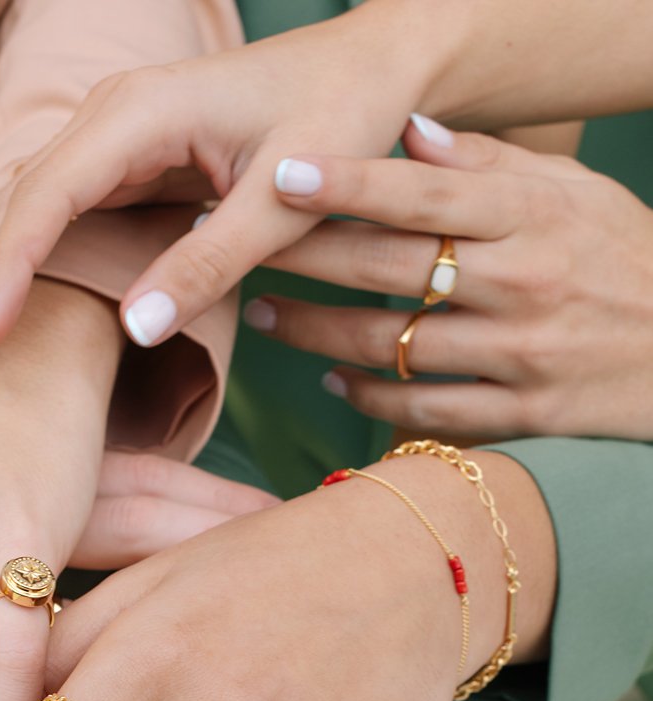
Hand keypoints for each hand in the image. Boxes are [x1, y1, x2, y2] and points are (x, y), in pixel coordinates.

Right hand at [0, 2, 447, 373]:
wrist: (367, 69)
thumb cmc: (337, 124)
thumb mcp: (285, 200)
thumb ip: (211, 262)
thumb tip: (134, 329)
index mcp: (140, 115)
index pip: (46, 199)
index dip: (6, 273)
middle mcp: (108, 117)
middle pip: (10, 205)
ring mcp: (108, 137)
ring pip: (14, 208)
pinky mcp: (119, 160)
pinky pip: (41, 210)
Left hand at [242, 121, 652, 438]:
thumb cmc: (625, 259)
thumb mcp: (578, 192)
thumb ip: (493, 164)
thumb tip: (410, 132)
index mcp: (535, 215)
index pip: (425, 194)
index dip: (349, 182)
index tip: (280, 173)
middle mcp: (524, 283)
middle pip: (391, 267)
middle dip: (305, 257)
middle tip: (239, 249)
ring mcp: (520, 355)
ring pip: (393, 345)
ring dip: (317, 333)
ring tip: (267, 314)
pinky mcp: (520, 415)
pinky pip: (425, 413)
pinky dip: (371, 399)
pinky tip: (333, 382)